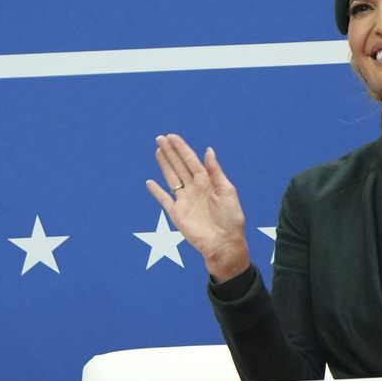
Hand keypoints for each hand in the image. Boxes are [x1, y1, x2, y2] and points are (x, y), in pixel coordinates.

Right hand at [146, 134, 249, 281]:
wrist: (225, 243)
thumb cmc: (231, 218)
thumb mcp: (227, 191)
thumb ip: (215, 171)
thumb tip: (208, 150)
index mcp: (208, 182)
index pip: (192, 161)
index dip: (182, 148)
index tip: (172, 136)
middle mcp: (195, 188)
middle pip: (179, 166)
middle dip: (170, 152)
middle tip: (160, 138)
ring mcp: (185, 200)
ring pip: (171, 178)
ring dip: (164, 164)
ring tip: (157, 151)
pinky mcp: (177, 214)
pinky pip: (164, 199)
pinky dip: (157, 191)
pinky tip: (150, 182)